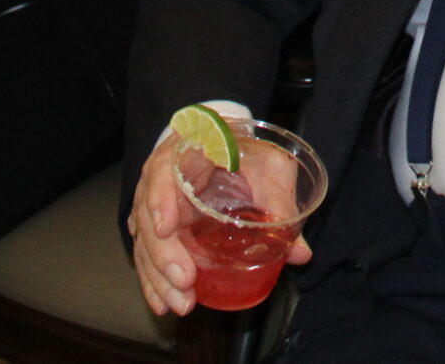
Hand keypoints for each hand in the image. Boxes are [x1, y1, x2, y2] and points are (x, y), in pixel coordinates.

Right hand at [129, 127, 313, 318]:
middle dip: (164, 254)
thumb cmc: (245, 149)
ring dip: (158, 276)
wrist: (226, 139)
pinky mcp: (156, 226)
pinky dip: (152, 281)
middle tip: (185, 281)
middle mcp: (161, 178)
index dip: (160, 199)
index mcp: (185, 152)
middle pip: (147, 216)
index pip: (162, 171)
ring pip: (144, 241)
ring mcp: (154, 204)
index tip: (166, 228)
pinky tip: (161, 304)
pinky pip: (146, 254)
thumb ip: (281, 202)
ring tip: (180, 303)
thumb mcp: (268, 164)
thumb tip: (301, 254)